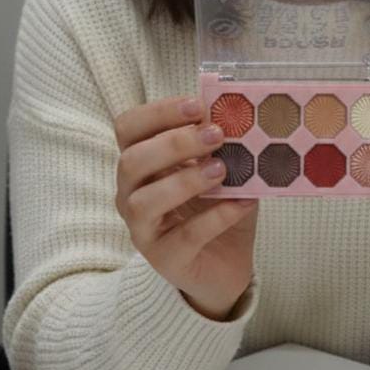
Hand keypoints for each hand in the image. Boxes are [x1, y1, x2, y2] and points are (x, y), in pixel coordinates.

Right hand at [114, 95, 258, 321]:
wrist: (226, 263)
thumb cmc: (217, 206)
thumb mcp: (222, 167)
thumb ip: (223, 144)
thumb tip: (239, 114)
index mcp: (141, 163)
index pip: (128, 128)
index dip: (158, 113)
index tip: (197, 105)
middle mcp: (131, 194)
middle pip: (131, 161)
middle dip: (173, 144)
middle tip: (216, 134)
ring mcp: (143, 229)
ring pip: (144, 202)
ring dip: (185, 180)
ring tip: (223, 170)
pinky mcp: (165, 259)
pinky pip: (184, 237)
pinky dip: (215, 217)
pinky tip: (241, 203)